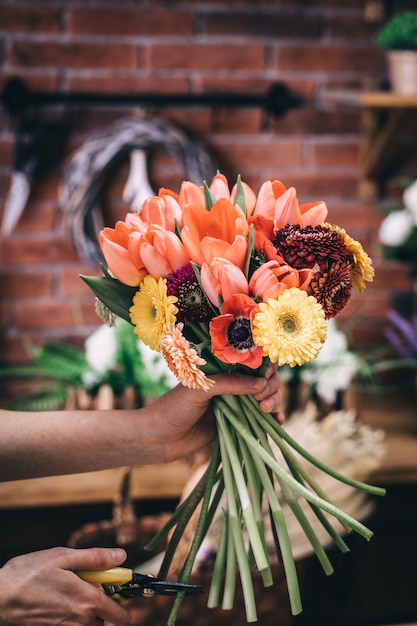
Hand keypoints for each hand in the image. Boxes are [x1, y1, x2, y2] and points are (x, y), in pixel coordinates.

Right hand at [0, 547, 128, 625]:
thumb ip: (95, 558)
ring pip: (88, 625)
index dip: (124, 603)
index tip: (117, 589)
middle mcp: (79, 621)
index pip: (121, 617)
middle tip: (91, 587)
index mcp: (87, 601)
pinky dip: (72, 617)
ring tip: (71, 593)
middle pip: (106, 622)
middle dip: (104, 606)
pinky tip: (59, 601)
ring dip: (87, 612)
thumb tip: (121, 557)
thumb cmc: (28, 574)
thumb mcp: (64, 556)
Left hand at [153, 363, 283, 462]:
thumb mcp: (202, 389)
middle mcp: (231, 385)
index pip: (251, 361)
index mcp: (221, 370)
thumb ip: (231, 384)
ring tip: (265, 410)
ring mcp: (235, 404)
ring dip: (273, 400)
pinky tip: (278, 421)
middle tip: (261, 399)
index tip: (265, 375)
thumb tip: (262, 384)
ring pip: (266, 397)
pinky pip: (261, 419)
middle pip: (264, 379)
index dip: (264, 365)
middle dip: (270, 386)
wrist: (159, 438)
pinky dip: (274, 419)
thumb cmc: (175, 408)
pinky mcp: (237, 424)